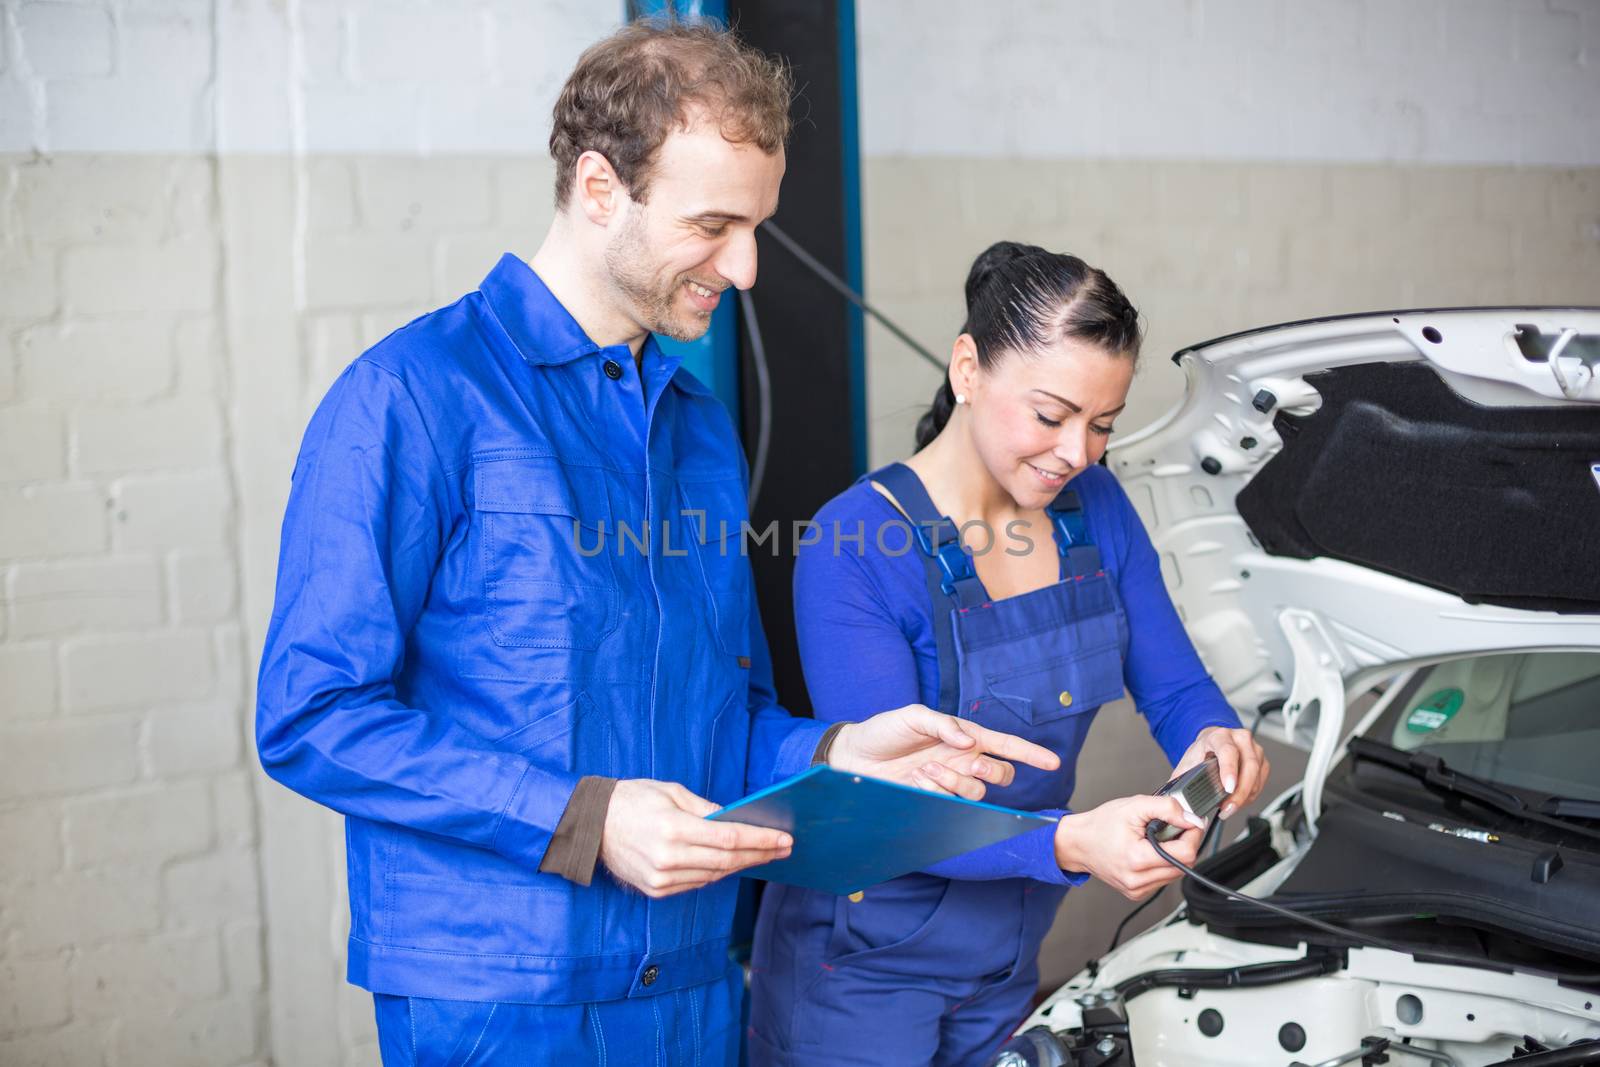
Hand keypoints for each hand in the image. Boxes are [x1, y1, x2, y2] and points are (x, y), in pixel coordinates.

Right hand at [598, 779, 791, 897]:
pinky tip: (732, 864)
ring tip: (763, 855)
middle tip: (783, 849)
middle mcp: (669, 858)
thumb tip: (736, 819)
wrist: (593, 825)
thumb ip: (706, 809)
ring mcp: (662, 878)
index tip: (783, 839)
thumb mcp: (672, 792)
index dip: (760, 840)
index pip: (729, 838)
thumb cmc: (633, 800)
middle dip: (759, 854)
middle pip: (727, 860)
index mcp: (674, 828)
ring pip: (714, 875)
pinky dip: (716, 873)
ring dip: (741, 865)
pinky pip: (697, 883)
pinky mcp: (657, 890)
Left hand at [828, 704, 1061, 801]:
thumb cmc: (884, 731)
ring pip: (977, 792)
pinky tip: (917, 781)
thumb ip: (943, 725)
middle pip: (1001, 774)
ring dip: (955, 782)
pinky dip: (937, 792)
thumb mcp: (912, 717)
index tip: (1053, 762)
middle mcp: (962, 761)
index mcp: (964, 737)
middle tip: (972, 765)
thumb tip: (970, 742)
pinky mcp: (934, 801)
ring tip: (925, 770)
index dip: (1030, 754)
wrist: (854, 757)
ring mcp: (949, 782)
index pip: (1005, 745)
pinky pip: (951, 804)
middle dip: (994, 772)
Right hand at [1054, 794, 1205, 900]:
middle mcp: (1138, 879)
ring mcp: (1138, 889)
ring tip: (1156, 840)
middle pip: (1185, 864)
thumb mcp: (1134, 806)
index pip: (1185, 854)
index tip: (1190, 822)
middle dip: (1184, 843)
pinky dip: (1164, 864)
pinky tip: (1150, 852)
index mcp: (1137, 859)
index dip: (1193, 834)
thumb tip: (1191, 818)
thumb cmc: (1101, 825)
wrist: (1078, 843)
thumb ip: (1166, 808)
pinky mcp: (1138, 893)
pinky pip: (1164, 879)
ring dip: (1174, 854)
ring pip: (1177, 873)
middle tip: (1170, 828)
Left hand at [1173, 725, 1269, 818]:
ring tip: (1230, 807)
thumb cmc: (1200, 754)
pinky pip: (1261, 781)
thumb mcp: (1187, 763)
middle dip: (1240, 791)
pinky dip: (1251, 795)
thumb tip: (1176, 802)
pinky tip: (1239, 801)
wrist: (1211, 744)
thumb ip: (1181, 781)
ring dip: (1245, 796)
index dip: (1229, 770)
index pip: (1228, 750)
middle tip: (1228, 808)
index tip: (1227, 788)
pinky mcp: (1262, 761)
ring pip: (1257, 775)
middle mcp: (1240, 739)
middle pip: (1248, 765)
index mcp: (1219, 736)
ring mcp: (1254, 749)